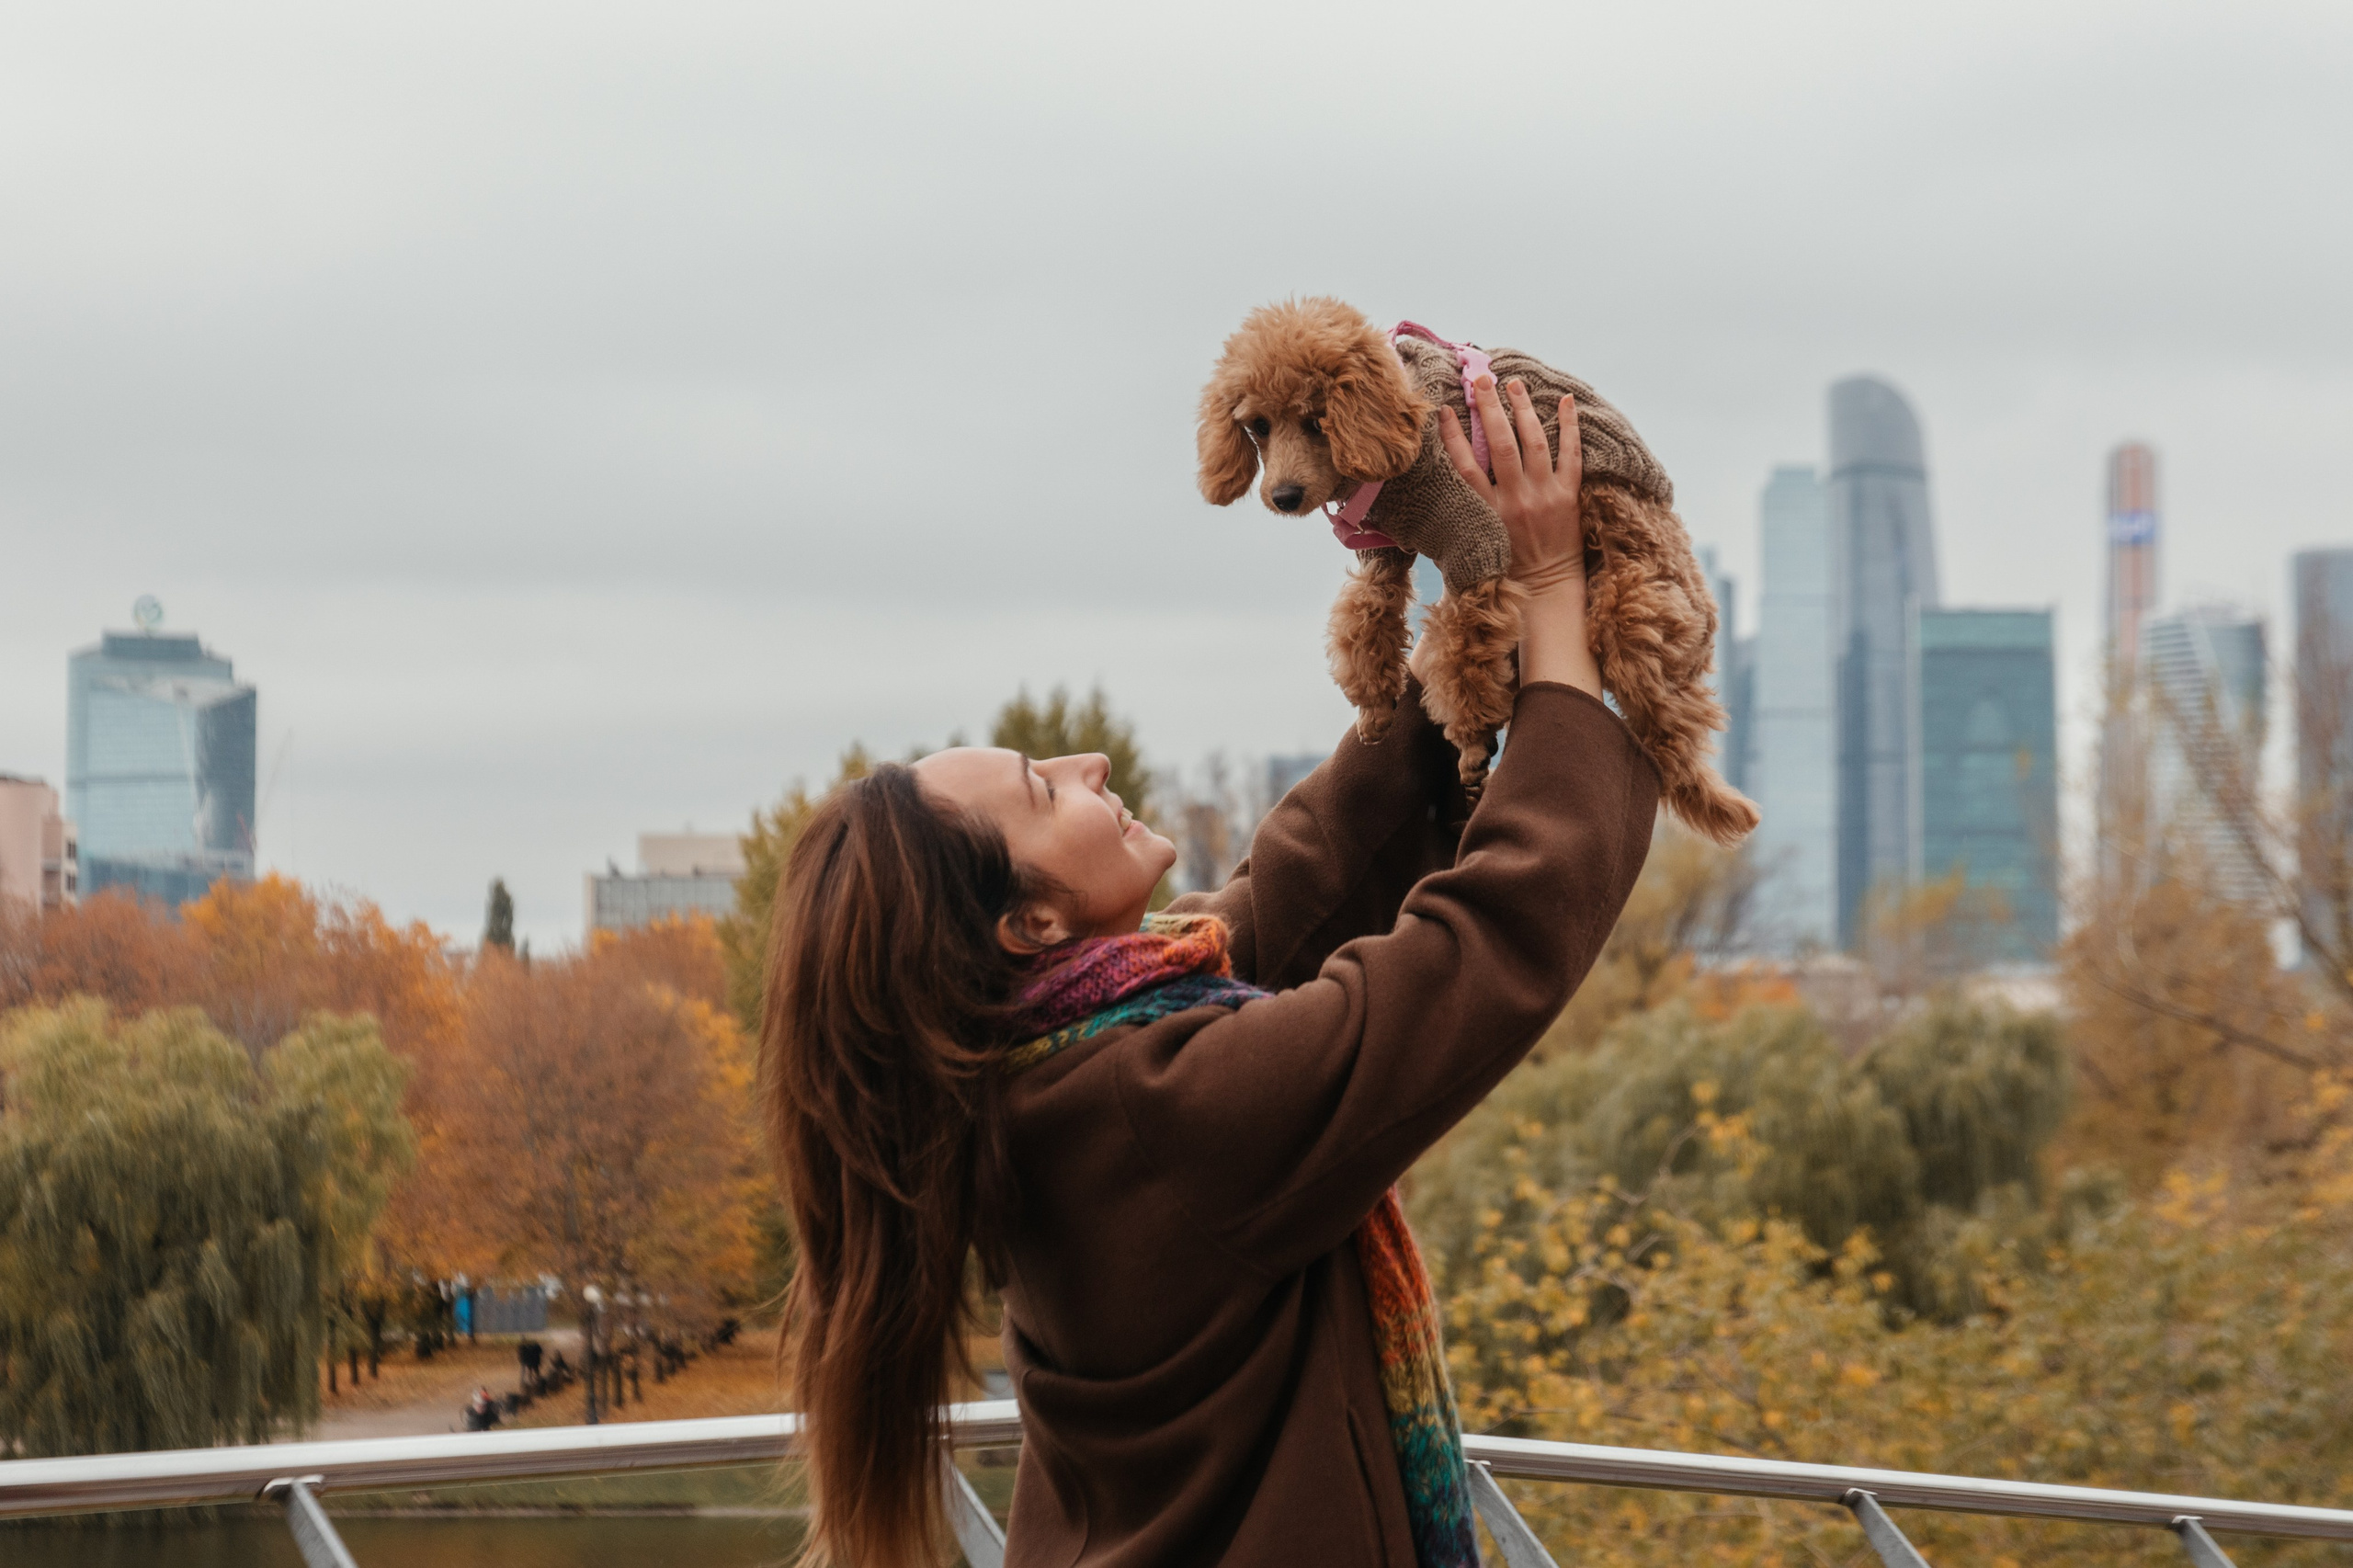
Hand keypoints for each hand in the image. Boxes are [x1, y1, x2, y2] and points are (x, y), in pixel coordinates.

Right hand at [1438, 376, 1585, 596]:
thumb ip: (1457, 517)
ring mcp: (1544, 495)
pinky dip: (1570, 426)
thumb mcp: (1472, 544)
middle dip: (1490, 408)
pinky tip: (1566, 401)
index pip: (1466, 466)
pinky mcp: (1569, 496)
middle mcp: (1515, 500)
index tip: (1445, 410)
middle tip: (1482, 380)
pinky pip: (1572, 454)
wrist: (1545, 589)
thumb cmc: (1504, 568)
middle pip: (1501, 444)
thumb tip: (1426, 496)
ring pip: (1534, 442)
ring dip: (1523, 409)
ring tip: (1514, 384)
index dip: (1453, 435)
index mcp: (1486, 513)